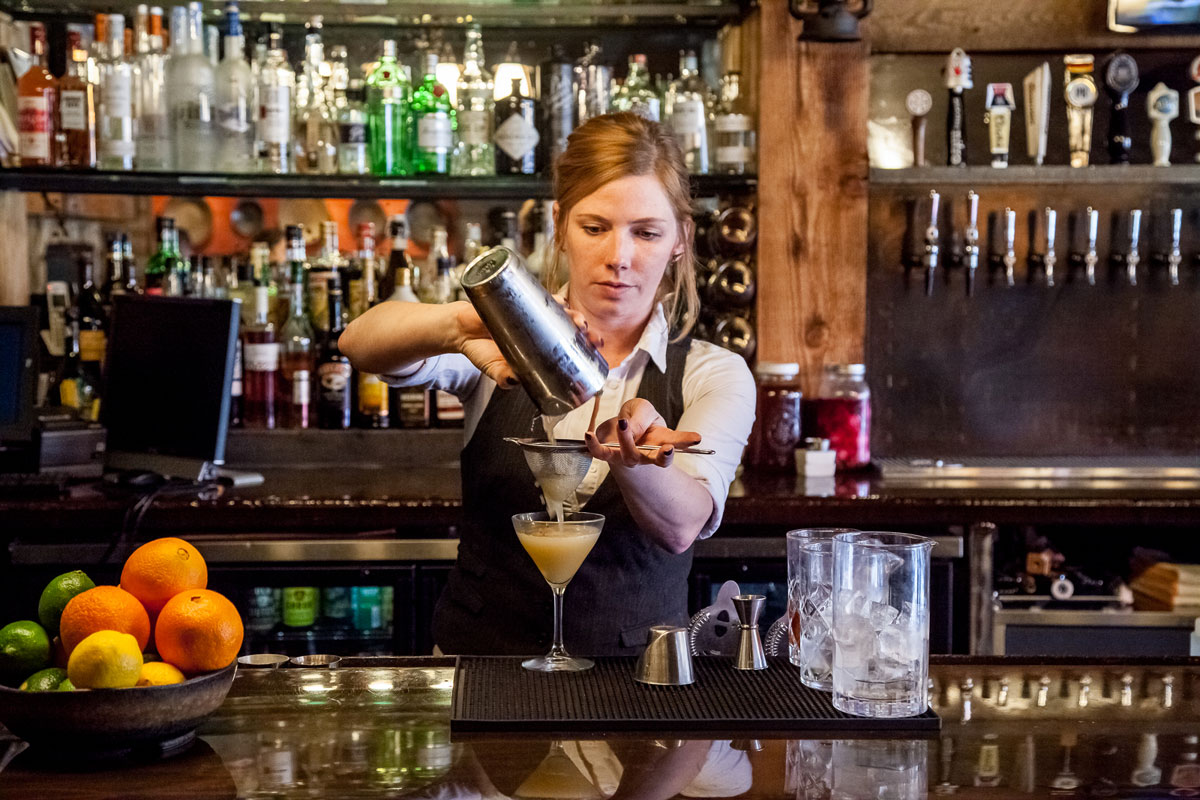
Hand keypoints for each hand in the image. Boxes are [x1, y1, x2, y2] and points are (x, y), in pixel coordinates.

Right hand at [454, 297, 603, 388]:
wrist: (461, 330)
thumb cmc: (481, 352)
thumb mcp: (493, 369)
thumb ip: (502, 377)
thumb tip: (512, 382)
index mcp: (540, 350)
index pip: (568, 349)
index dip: (583, 350)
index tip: (594, 353)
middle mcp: (541, 331)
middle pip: (570, 329)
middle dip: (584, 331)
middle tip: (590, 336)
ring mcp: (533, 315)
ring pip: (561, 313)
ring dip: (574, 314)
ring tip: (578, 320)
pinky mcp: (522, 300)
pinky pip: (543, 297)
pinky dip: (554, 299)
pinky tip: (561, 301)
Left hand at [585, 398, 701, 467]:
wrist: (617, 428)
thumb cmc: (636, 418)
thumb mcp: (642, 408)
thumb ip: (641, 417)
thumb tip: (632, 429)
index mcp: (662, 441)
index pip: (678, 442)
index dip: (687, 441)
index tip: (696, 438)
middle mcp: (647, 454)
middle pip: (658, 460)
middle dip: (664, 457)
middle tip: (668, 448)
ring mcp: (628, 457)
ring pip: (630, 456)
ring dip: (628, 441)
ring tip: (624, 423)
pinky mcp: (609, 455)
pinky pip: (601, 453)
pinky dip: (594, 445)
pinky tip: (589, 435)